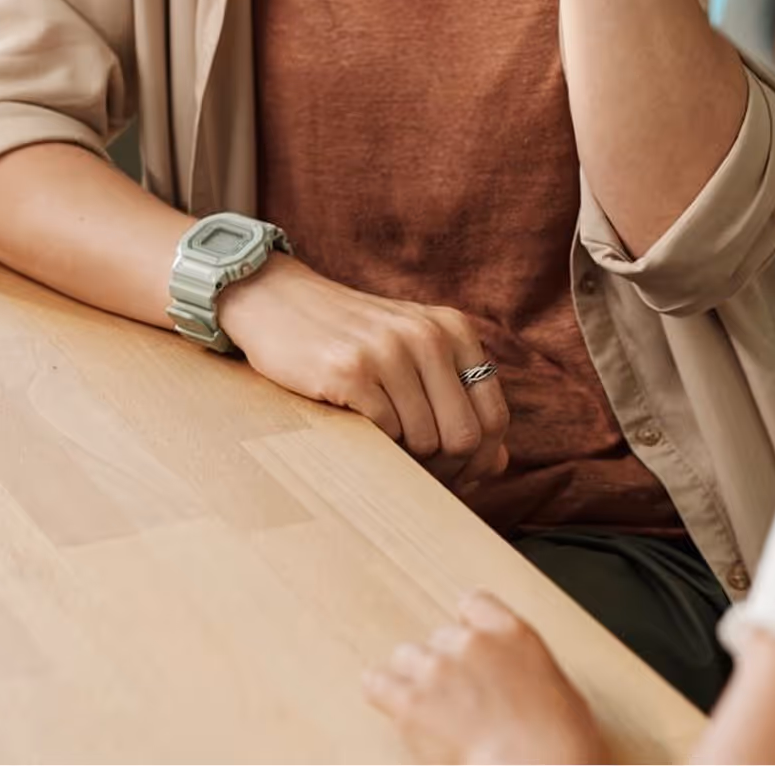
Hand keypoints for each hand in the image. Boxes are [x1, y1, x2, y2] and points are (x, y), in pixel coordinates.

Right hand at [217, 256, 508, 487]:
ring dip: (404, 456)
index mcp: (453, 329)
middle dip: (443, 468)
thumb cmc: (350, 338)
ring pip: (425, 442)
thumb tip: (498, 466)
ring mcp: (389, 350)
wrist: (276, 301)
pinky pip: (385, 434)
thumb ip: (458, 401)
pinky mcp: (350, 370)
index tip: (450, 472)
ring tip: (380, 438)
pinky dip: (375, 442)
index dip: (477, 460)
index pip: (495, 419)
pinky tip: (356, 422)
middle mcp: (428, 335)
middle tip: (414, 469)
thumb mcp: (413, 354)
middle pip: (464, 438)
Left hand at [364, 592, 607, 764]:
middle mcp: (472, 642)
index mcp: (512, 634)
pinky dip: (383, 695)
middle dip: (446, 667)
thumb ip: (527, 673)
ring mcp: (438, 668)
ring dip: (417, 681)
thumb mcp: (561, 696)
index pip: (474, 604)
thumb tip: (520, 687)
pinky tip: (394, 708)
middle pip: (440, 638)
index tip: (469, 649)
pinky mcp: (411, 701)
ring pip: (408, 658)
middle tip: (458, 701)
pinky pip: (377, 683)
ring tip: (432, 713)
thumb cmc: (562, 749)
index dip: (469, 628)